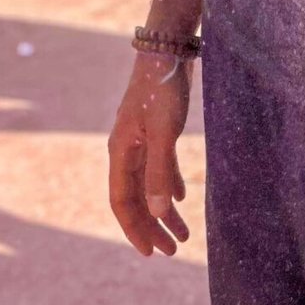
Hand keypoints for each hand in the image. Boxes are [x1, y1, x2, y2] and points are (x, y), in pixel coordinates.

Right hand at [108, 49, 191, 256]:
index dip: (134, 229)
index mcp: (121, 151)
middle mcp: (127, 149)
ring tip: (183, 235)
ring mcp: (141, 139)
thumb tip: (159, 212)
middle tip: (172, 251)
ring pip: (149, 185)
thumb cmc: (163, 88)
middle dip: (152, 226)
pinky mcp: (156, 129)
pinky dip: (168, 186)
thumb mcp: (163, 131)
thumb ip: (160, 171)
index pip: (122, 201)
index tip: (150, 254)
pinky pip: (159, 167)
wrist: (167, 50)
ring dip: (164, 211)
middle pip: (136, 198)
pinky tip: (181, 200)